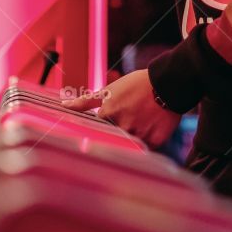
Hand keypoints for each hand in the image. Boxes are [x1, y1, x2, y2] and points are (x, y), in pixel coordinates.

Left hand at [62, 70, 180, 148]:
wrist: (167, 83)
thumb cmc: (135, 85)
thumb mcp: (108, 90)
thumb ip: (85, 101)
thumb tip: (64, 105)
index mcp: (108, 115)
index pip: (98, 131)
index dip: (103, 128)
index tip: (107, 125)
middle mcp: (123, 127)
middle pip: (114, 139)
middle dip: (119, 132)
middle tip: (127, 121)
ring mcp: (140, 135)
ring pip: (131, 145)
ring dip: (132, 137)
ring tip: (140, 122)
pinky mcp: (155, 141)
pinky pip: (147, 148)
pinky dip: (146, 140)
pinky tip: (149, 127)